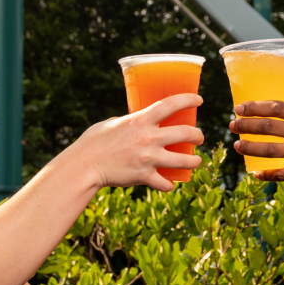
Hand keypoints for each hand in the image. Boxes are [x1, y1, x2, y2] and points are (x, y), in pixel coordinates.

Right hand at [65, 93, 203, 191]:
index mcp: (140, 120)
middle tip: (199, 137)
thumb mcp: (111, 123)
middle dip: (198, 135)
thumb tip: (133, 122)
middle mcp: (149, 138)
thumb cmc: (93, 142)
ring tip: (196, 161)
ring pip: (183, 161)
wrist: (84, 166)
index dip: (188, 99)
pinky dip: (169, 184)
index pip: (171, 104)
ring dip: (194, 161)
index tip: (199, 99)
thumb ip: (127, 122)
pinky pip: (165, 183)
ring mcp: (148, 159)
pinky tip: (169, 183)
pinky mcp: (144, 176)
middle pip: (186, 133)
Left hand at [229, 100, 283, 188]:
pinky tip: (256, 174)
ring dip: (250, 148)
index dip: (255, 107)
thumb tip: (274, 116)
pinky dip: (267, 174)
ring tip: (238, 146)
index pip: (277, 107)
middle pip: (269, 126)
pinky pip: (283, 173)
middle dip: (247, 125)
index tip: (239, 108)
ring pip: (271, 149)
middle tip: (232, 125)